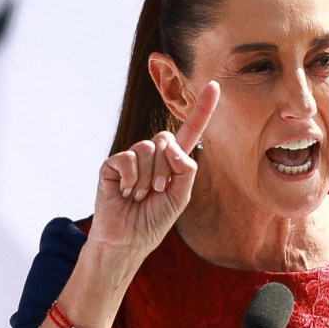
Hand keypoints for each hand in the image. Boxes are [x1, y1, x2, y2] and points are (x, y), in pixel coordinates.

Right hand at [90, 81, 219, 261]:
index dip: (202, 109)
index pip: (190, 130)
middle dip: (165, 168)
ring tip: (140, 196)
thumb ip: (185, 169)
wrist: (128, 241)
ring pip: (148, 148)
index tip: (216, 86)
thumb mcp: (180, 196)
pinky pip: (128, 158)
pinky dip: (131, 178)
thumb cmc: (153, 221)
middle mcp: (153, 155)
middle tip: (156, 191)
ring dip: (148, 178)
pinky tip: (126, 192)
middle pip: (166, 138)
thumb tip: (170, 145)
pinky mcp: (112, 165)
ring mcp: (132, 158)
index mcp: (173, 161)